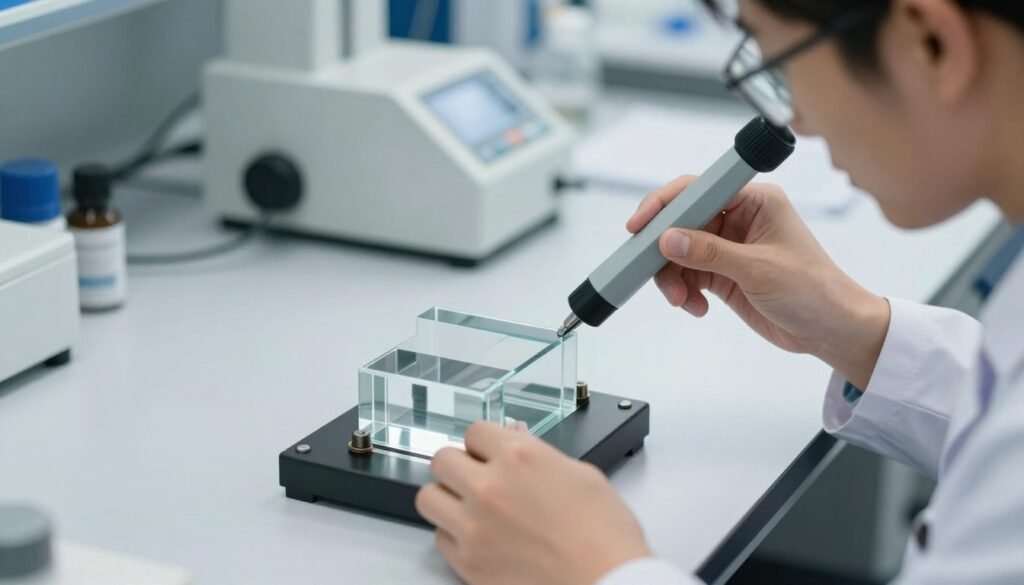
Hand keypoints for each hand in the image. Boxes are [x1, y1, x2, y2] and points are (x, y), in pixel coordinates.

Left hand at [415, 423, 650, 584]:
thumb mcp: (581, 475)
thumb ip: (538, 453)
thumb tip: (516, 439)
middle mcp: (489, 487)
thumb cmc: (604, 536)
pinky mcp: (468, 562)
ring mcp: (473, 526)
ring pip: (428, 497)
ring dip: (447, 497)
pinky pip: (440, 538)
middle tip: (476, 476)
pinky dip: (454, 535)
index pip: (474, 431)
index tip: (491, 453)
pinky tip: (478, 536)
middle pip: (442, 459)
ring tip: (469, 506)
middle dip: (460, 465)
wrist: (607, 583)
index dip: (486, 443)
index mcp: (519, 457)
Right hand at [627, 175, 889, 389]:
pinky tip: (697, 307)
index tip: (640, 225)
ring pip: (678, 252)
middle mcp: (738, 218)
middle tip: (654, 271)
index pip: (698, 190)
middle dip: (665, 250)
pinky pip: (687, 275)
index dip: (665, 204)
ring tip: (682, 300)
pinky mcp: (722, 273)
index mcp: (754, 201)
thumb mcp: (759, 269)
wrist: (831, 330)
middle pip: (681, 222)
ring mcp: (728, 246)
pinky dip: (684, 291)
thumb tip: (668, 239)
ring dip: (673, 277)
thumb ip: (710, 253)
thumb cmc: (813, 290)